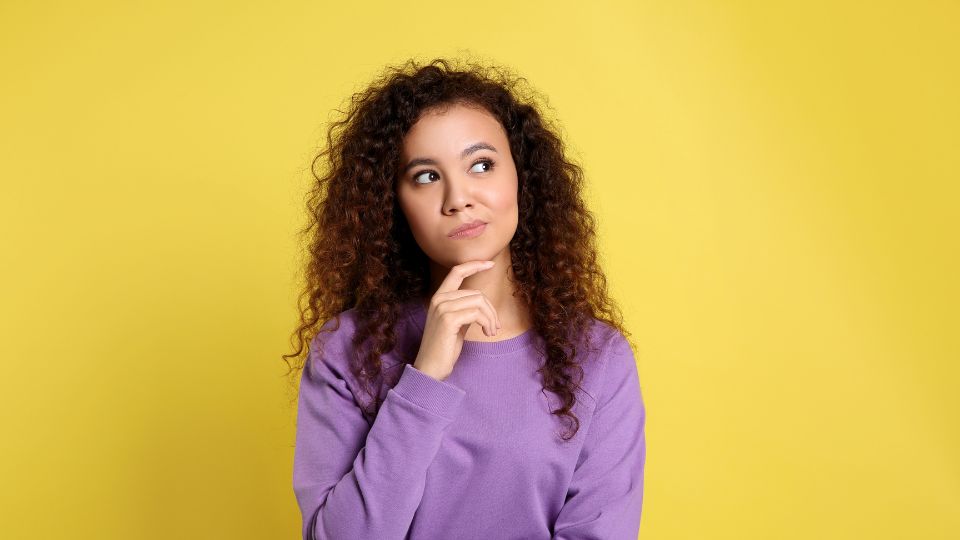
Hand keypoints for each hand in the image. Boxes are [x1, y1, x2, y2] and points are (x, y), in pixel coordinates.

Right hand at [412, 260, 501, 380]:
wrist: (430, 368)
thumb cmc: (444, 349)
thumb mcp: (455, 324)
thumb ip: (464, 310)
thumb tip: (482, 303)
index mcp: (438, 298)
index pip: (456, 272)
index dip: (474, 265)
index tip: (490, 263)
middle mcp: (438, 299)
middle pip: (476, 293)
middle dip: (491, 309)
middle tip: (495, 327)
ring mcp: (442, 308)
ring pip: (479, 301)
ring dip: (491, 317)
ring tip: (492, 331)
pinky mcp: (448, 319)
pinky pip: (477, 313)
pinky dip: (487, 322)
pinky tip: (487, 333)